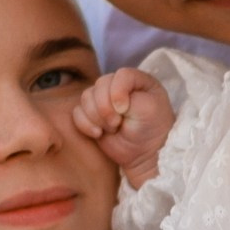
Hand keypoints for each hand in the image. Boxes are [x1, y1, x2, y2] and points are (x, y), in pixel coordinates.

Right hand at [71, 67, 174, 184]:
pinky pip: (77, 112)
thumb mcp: (150, 107)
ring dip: (97, 117)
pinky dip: (86, 124)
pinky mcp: (91, 114)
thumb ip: (130, 94)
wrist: (143, 154)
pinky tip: (99, 134)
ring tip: (113, 128)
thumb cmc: (152, 129)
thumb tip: (108, 99)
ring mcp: (103, 99)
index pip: (121, 75)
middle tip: (118, 123)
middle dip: (106, 108)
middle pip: (100, 85)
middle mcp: (118, 85)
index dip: (118, 92)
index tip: (124, 110)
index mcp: (136, 80)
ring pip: (86, 97)